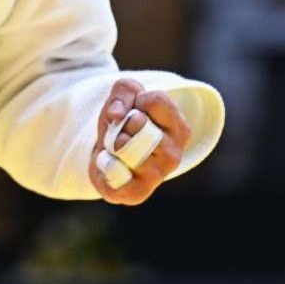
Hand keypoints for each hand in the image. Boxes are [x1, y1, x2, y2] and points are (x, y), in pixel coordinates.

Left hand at [86, 78, 190, 204]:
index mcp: (179, 127)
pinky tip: (112, 165)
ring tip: (117, 149)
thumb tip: (117, 114)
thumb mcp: (124, 98)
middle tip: (122, 133)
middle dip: (121, 122)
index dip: (136, 100)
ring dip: (112, 142)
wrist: (107, 160)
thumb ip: (124, 91)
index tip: (134, 111)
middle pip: (137, 122)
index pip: (156, 100)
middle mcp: (175, 153)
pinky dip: (105, 163)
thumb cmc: (123, 125)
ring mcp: (158, 174)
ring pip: (124, 145)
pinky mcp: (138, 192)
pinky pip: (114, 170)